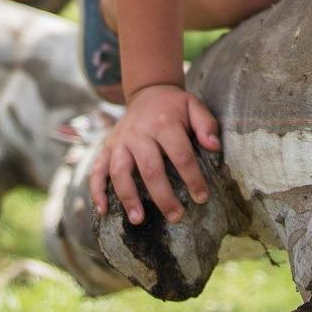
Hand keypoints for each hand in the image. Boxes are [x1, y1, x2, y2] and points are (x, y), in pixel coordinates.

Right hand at [88, 84, 219, 224]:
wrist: (147, 92)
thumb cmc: (174, 106)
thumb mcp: (194, 106)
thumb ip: (206, 124)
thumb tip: (214, 147)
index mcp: (164, 124)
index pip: (180, 154)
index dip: (192, 178)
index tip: (202, 197)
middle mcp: (138, 133)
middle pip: (150, 168)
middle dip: (163, 196)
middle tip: (176, 216)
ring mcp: (119, 141)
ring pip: (120, 171)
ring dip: (128, 197)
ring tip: (138, 219)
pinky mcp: (107, 147)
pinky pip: (97, 169)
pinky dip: (96, 190)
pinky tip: (103, 210)